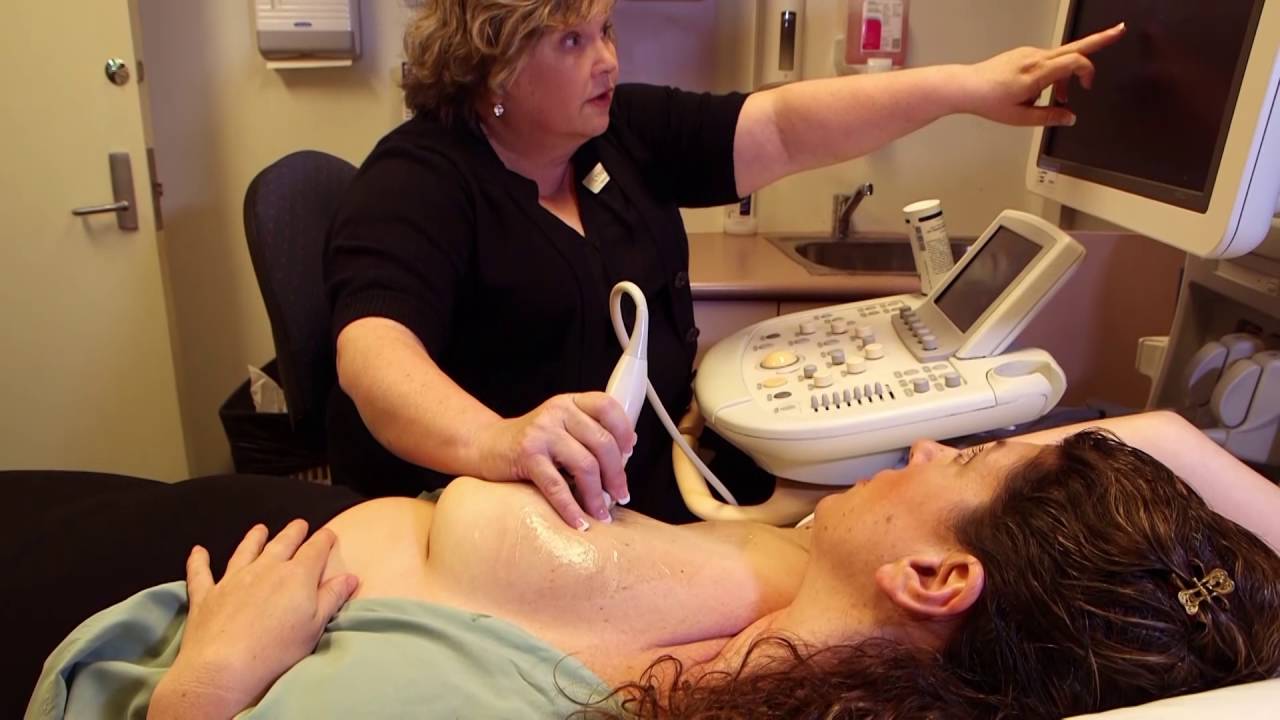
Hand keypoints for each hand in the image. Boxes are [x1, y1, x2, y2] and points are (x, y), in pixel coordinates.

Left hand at [148, 521, 358, 718]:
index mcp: (296, 576)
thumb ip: (332, 598)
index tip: (329, 534)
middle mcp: (265, 569)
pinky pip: (201, 573)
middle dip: (293, 532)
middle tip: (300, 524)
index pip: (315, 549)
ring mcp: (233, 579)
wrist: (223, 667)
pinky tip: (198, 551)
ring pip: (246, 551)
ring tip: (260, 529)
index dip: (324, 539)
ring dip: (254, 538)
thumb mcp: (314, 626)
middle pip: (282, 543)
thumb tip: (350, 576)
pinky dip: (199, 561)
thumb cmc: (276, 651)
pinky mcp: (207, 595)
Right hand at [475, 391, 636, 528]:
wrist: (487, 446)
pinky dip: (571, 509)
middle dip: (616, 475)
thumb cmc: (532, 441)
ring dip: (597, 496)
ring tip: (602, 514)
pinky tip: (579, 523)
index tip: (629, 453)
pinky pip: (557, 486)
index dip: (624, 430)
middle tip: (621, 495)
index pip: (607, 406)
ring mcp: (542, 432)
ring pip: (585, 465)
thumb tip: (630, 445)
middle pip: (602, 442)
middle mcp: (558, 412)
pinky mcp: (527, 455)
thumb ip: (589, 431)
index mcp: (571, 403)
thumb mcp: (562, 426)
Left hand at [959, 22, 1125, 126]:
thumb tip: (1070, 118)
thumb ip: (1049, 117)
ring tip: (1059, 97)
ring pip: (1060, 59)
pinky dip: (1052, 74)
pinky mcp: (1025, 53)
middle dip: (1100, 39)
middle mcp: (1035, 58)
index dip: (1088, 72)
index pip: (1074, 62)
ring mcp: (1030, 53)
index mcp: (1037, 73)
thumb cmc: (989, 101)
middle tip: (1120, 30)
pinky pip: (1047, 61)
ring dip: (1066, 76)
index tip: (1088, 86)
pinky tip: (1039, 90)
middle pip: (1075, 46)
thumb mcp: (1021, 118)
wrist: (966, 86)